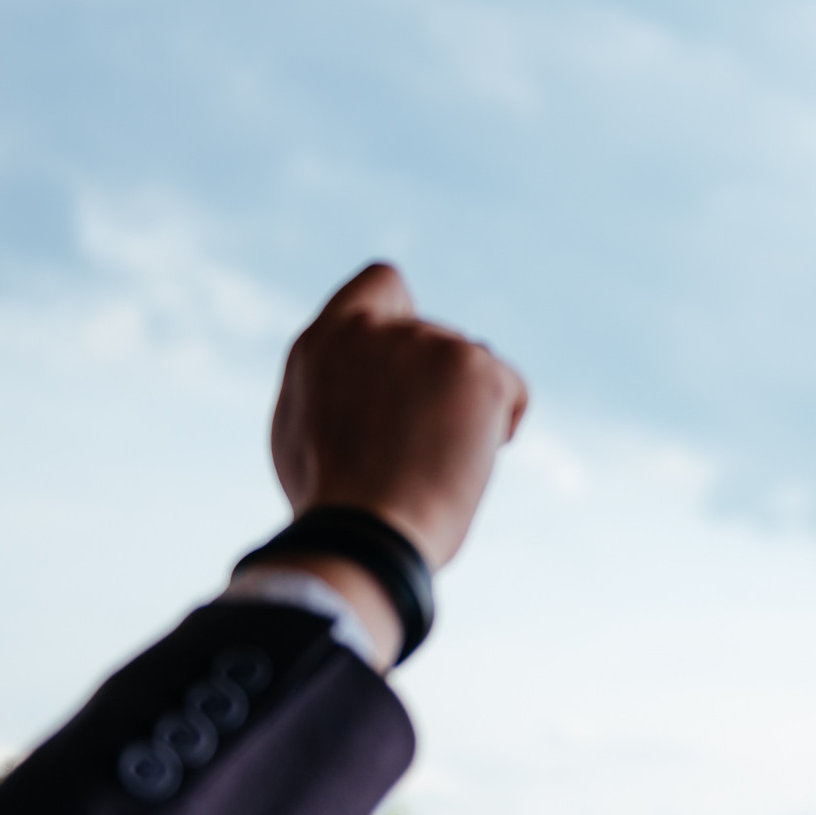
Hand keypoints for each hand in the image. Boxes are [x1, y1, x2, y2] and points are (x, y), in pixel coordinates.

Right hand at [270, 263, 528, 567]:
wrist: (366, 530)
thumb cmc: (334, 501)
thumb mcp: (304, 431)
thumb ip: (335, 385)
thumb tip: (360, 376)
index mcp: (325, 341)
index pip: (383, 284)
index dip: (408, 317)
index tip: (412, 362)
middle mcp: (375, 329)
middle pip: (438, 341)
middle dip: (441, 386)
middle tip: (421, 447)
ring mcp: (427, 343)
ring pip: (474, 367)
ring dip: (468, 408)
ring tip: (437, 463)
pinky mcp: (475, 367)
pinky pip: (511, 389)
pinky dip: (502, 423)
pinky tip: (472, 460)